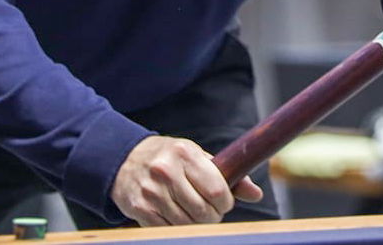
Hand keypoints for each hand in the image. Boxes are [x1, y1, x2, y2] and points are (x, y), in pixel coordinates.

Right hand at [110, 135, 262, 225]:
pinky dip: (177, 227)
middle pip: (203, 212)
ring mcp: (151, 191)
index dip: (226, 202)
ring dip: (196, 223)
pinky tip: (175, 214)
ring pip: (187, 224)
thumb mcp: (198, 157)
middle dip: (212, 216)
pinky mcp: (140, 209)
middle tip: (209, 210)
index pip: (217, 191)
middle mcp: (166, 171)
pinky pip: (168, 229)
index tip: (223, 202)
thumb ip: (227, 175)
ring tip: (192, 211)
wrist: (126, 160)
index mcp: (184, 153)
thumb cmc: (171, 158)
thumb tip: (256, 194)